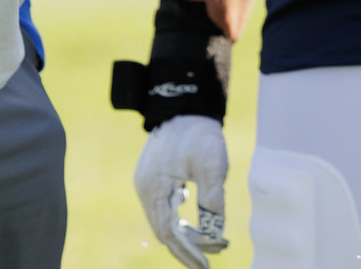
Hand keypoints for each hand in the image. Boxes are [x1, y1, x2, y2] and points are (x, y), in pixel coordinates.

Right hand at [134, 115, 229, 268]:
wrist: (184, 108)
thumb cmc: (199, 134)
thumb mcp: (212, 163)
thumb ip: (213, 196)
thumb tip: (215, 231)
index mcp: (155, 186)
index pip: (169, 231)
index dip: (188, 250)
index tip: (206, 264)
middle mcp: (145, 189)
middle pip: (163, 231)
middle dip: (188, 247)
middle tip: (214, 256)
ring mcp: (147, 185)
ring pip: (163, 222)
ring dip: (186, 236)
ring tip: (212, 242)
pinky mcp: (152, 181)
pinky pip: (163, 211)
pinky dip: (180, 222)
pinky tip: (199, 225)